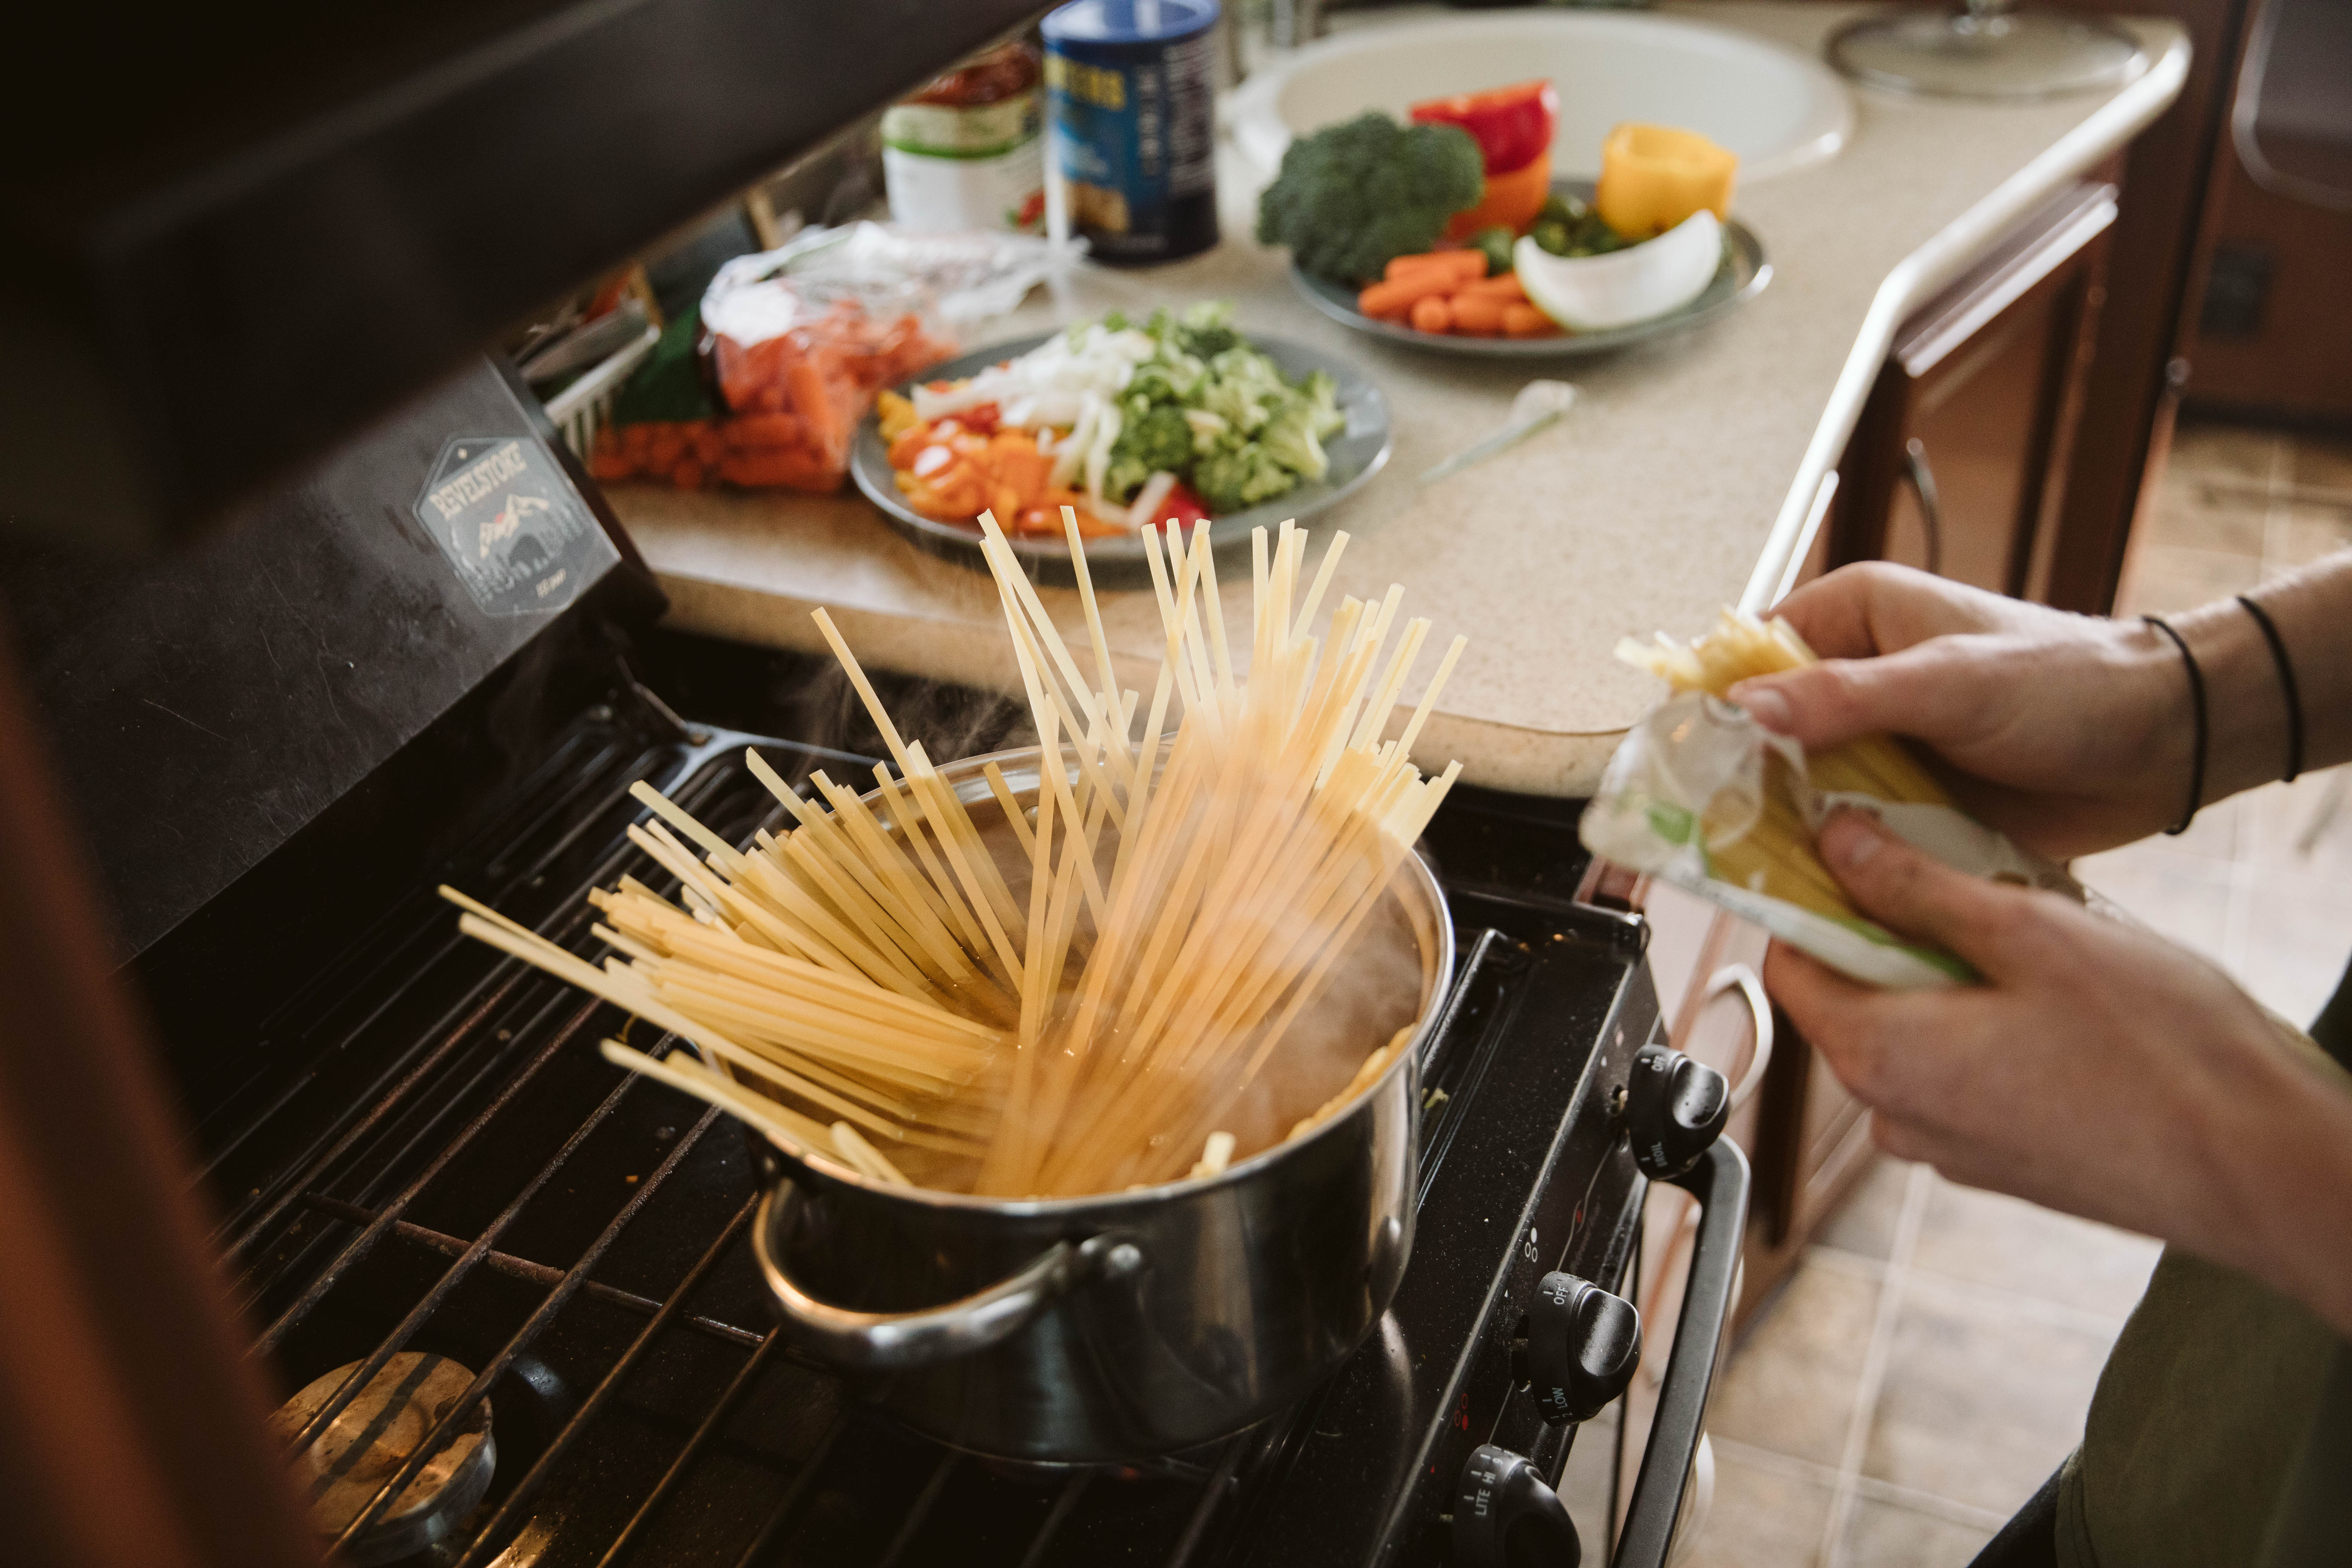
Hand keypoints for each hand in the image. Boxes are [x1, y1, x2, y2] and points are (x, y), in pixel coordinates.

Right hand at [1728, 563, 2191, 856]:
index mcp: (1851, 619)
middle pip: (1763, 738)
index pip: (1747, 660)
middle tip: (1720, 835)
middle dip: (1745, 787)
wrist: (2162, 744)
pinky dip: (1838, 862)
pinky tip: (1823, 889)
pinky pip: (1849, 836)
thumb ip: (1846, 696)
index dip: (1713, 711)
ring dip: (1791, 833)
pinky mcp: (1905, 804)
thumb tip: (1746, 707)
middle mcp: (1853, 682)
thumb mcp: (1950, 680)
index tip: (1686, 766)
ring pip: (1799, 794)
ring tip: (1769, 872)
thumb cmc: (2071, 683)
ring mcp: (1877, 749)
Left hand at [1767, 809, 2351, 1335]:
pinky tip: (2059, 1000)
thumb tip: (1838, 845)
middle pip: (1851, 998)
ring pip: (1914, 1033)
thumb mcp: (2029, 933)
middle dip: (1895, 931)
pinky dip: (1987, 1024)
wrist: (2261, 1169)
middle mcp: (1896, 1116)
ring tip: (2033, 939)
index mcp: (1879, 1058)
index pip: (1790, 965)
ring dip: (1954, 976)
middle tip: (1970, 881)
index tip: (1850, 850)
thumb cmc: (2160, 1054)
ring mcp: (1949, 1147)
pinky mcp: (2001, 1160)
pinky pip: (1961, 1073)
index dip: (1811, 901)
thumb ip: (1917, 888)